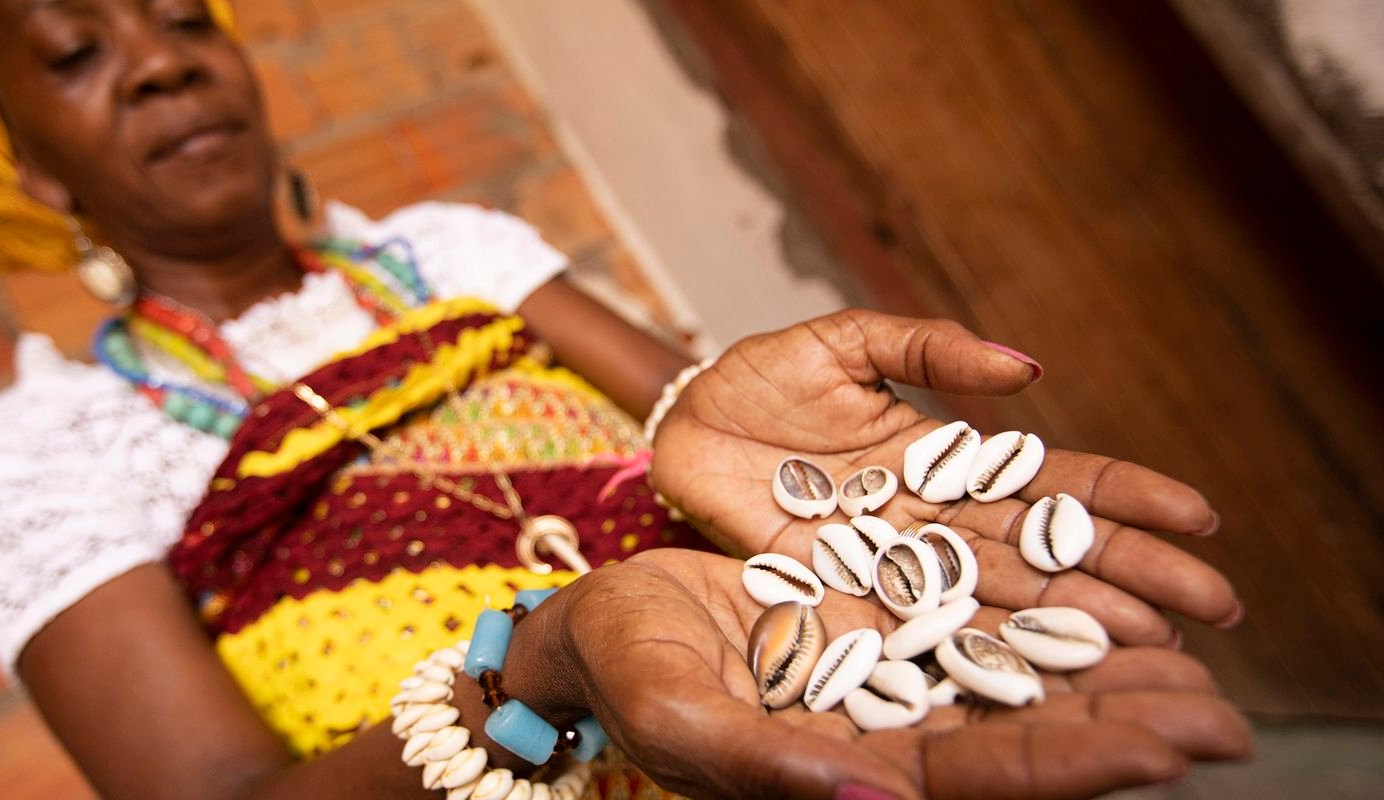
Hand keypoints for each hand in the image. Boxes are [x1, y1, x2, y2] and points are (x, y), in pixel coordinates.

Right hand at [527, 549, 1248, 799]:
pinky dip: (1046, 616)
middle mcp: (886, 736)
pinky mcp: (884, 623)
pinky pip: (981, 622)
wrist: (603, 626)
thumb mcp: (675, 713)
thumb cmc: (621, 673)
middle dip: (1122, 730)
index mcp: (844, 774)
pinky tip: (1104, 597)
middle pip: (1023, 740)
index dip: (1072, 766)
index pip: (977, 779)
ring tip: (1197, 660)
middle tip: (1221, 716)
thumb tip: (871, 799)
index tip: (1166, 748)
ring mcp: (891, 678)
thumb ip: (763, 764)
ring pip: (1016, 683)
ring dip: (1105, 677)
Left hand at [650, 309, 1240, 646]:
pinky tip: (1036, 679)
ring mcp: (891, 568)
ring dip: (1073, 624)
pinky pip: (913, 633)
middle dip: (1129, 576)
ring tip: (1152, 648)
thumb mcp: (843, 343)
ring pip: (997, 602)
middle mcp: (934, 524)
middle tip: (1216, 608)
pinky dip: (974, 655)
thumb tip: (1027, 369)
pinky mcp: (838, 602)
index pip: (1051, 482)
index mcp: (947, 458)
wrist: (680, 426)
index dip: (1123, 499)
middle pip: (1045, 554)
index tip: (1199, 517)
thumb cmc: (761, 379)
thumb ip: (926, 348)